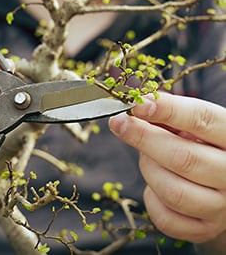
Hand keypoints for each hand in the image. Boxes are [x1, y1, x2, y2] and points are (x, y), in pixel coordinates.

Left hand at [109, 92, 225, 242]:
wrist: (219, 183)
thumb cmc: (200, 147)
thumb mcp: (192, 126)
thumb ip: (169, 115)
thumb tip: (138, 106)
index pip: (201, 120)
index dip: (167, 110)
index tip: (137, 105)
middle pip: (183, 158)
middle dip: (143, 138)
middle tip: (119, 123)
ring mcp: (221, 207)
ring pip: (172, 191)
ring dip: (149, 169)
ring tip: (148, 157)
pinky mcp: (204, 229)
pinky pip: (165, 218)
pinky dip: (151, 198)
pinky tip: (155, 184)